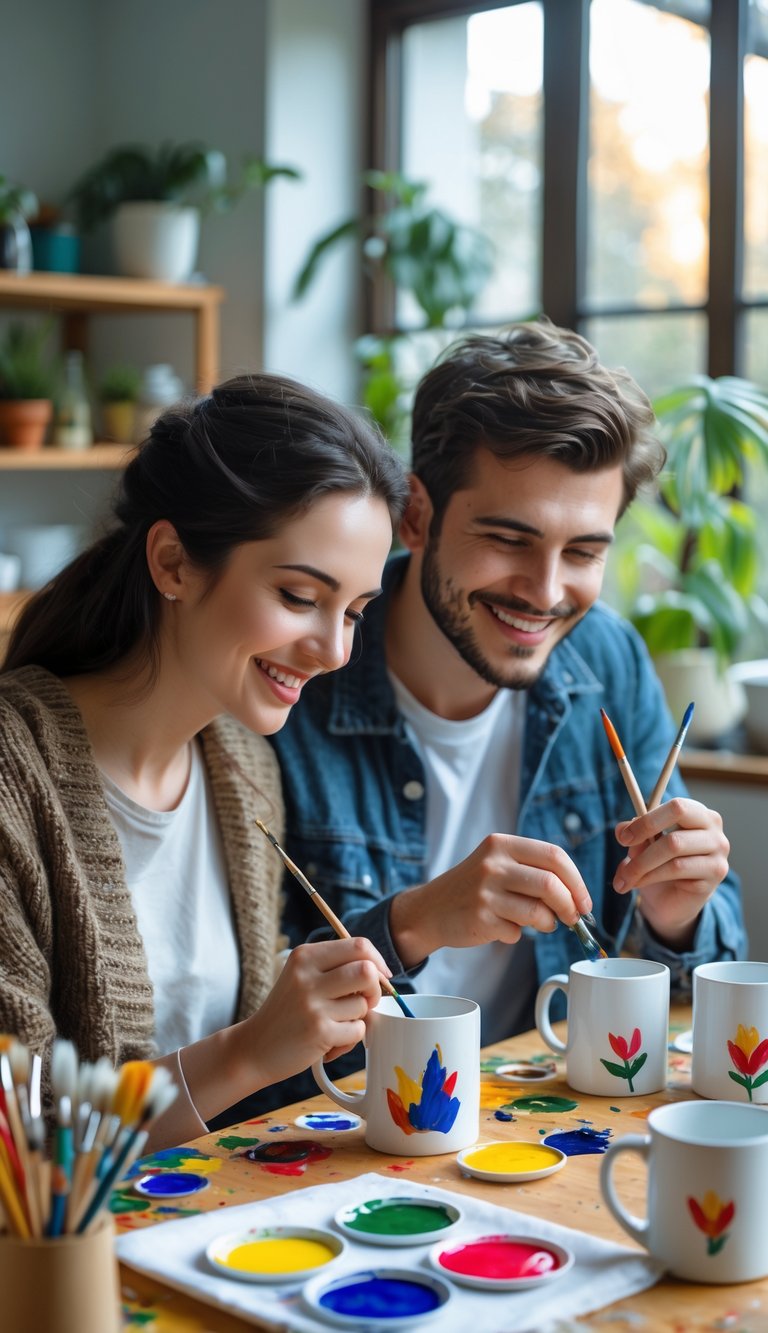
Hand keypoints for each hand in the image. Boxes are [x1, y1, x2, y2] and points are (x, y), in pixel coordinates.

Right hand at [247, 937, 387, 1084]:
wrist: (254, 1049)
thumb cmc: (287, 1013)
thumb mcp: (302, 977)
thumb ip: (336, 968)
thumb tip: (380, 971)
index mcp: (305, 956)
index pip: (358, 945)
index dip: (377, 960)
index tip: (379, 975)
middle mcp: (307, 976)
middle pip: (367, 971)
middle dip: (375, 988)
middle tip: (364, 1000)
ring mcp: (313, 1004)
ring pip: (363, 1004)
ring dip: (357, 1018)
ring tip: (336, 1025)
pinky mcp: (319, 1032)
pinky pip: (357, 1030)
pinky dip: (350, 1039)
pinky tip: (329, 1042)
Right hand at [390, 833, 592, 967]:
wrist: (431, 909)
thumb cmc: (474, 888)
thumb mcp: (498, 865)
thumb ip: (532, 872)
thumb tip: (577, 897)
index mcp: (502, 844)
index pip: (554, 856)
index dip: (577, 881)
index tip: (584, 900)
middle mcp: (492, 864)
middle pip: (550, 884)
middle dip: (570, 905)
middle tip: (574, 918)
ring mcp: (485, 892)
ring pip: (538, 911)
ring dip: (549, 923)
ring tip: (542, 924)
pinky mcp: (480, 918)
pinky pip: (517, 932)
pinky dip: (518, 935)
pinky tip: (506, 928)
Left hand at [612, 798, 729, 947]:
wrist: (671, 901)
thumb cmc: (658, 865)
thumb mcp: (642, 846)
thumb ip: (635, 834)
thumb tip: (623, 829)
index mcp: (697, 813)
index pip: (676, 807)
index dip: (647, 820)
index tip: (624, 837)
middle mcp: (713, 830)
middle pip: (676, 829)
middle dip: (644, 840)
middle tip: (622, 854)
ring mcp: (718, 853)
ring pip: (674, 852)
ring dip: (642, 866)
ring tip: (624, 878)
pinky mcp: (716, 875)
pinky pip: (677, 871)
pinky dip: (650, 877)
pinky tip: (638, 883)